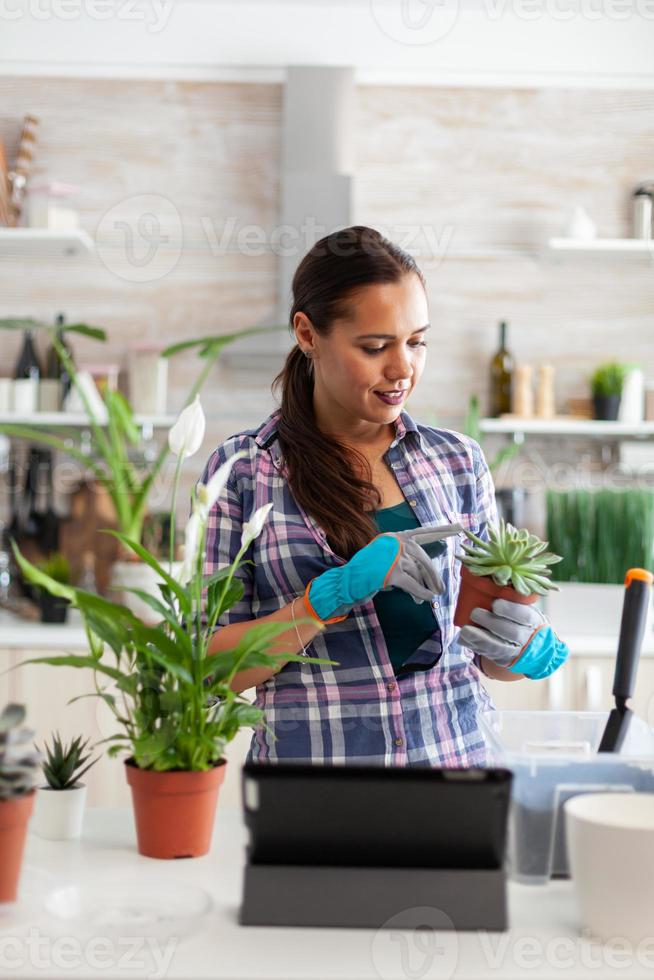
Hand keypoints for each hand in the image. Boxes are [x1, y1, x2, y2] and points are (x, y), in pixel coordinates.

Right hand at [304, 524, 461, 623]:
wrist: (347, 582)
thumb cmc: (368, 573)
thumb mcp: (389, 561)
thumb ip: (407, 561)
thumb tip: (430, 575)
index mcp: (395, 537)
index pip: (423, 533)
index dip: (442, 531)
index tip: (460, 528)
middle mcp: (395, 543)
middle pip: (423, 558)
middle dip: (433, 575)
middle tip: (441, 588)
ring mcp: (393, 557)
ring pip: (419, 573)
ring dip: (427, 586)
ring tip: (433, 596)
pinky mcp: (391, 574)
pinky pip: (413, 585)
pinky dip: (421, 593)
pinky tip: (426, 600)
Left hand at [458, 598, 569, 678]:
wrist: (532, 645)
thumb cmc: (521, 619)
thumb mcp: (523, 608)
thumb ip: (510, 598)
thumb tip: (488, 578)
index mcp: (533, 620)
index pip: (524, 616)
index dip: (510, 610)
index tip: (495, 604)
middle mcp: (527, 637)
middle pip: (512, 632)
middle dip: (492, 623)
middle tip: (475, 612)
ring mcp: (516, 651)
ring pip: (500, 648)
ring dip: (480, 639)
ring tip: (465, 630)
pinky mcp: (504, 660)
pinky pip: (489, 655)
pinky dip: (475, 647)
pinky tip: (464, 639)